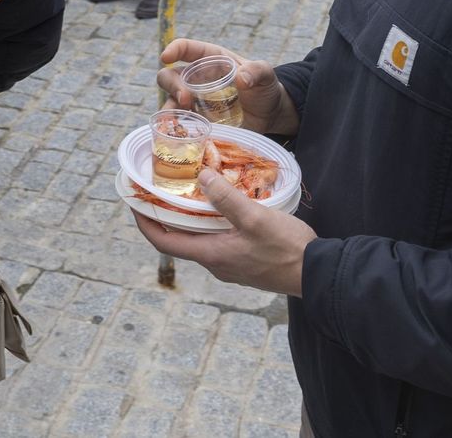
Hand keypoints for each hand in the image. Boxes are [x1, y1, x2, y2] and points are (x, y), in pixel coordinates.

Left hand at [132, 168, 316, 296]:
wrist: (317, 274)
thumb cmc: (286, 248)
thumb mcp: (255, 218)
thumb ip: (226, 199)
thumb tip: (201, 178)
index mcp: (211, 254)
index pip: (164, 242)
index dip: (145, 223)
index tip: (134, 203)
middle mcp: (216, 263)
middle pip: (180, 240)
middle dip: (166, 216)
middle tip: (160, 190)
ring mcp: (231, 265)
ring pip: (200, 239)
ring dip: (190, 219)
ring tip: (189, 192)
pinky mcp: (245, 262)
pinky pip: (218, 241)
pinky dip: (210, 223)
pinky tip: (222, 206)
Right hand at [157, 39, 299, 136]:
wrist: (269, 115)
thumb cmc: (264, 88)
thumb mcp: (266, 74)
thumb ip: (257, 71)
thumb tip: (241, 78)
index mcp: (210, 60)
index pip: (186, 48)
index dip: (173, 49)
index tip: (166, 57)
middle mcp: (196, 79)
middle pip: (169, 76)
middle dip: (172, 85)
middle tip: (185, 99)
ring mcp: (194, 101)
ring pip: (170, 102)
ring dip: (170, 109)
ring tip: (180, 119)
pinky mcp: (197, 121)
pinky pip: (180, 124)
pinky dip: (177, 128)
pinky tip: (184, 134)